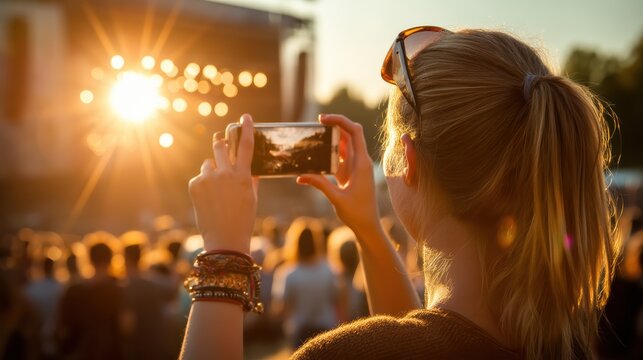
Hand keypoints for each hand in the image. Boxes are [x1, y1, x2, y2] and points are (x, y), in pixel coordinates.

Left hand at [188, 114, 256, 252]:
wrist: (224, 239)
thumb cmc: (242, 220)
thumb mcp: (252, 197)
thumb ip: (250, 178)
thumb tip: (249, 166)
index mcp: (243, 176)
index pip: (246, 146)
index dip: (247, 129)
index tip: (246, 117)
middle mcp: (225, 174)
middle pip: (220, 147)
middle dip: (221, 143)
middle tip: (221, 143)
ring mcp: (208, 179)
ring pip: (208, 164)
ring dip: (212, 170)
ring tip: (216, 191)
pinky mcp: (195, 185)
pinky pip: (200, 177)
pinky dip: (203, 184)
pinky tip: (208, 200)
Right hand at [297, 114, 379, 232]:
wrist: (368, 225)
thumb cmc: (357, 213)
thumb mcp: (336, 198)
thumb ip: (319, 184)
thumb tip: (300, 176)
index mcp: (361, 163)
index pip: (354, 132)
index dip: (340, 121)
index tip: (323, 119)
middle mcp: (360, 161)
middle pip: (349, 134)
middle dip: (334, 125)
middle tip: (317, 123)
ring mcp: (356, 166)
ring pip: (344, 144)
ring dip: (331, 138)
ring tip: (314, 135)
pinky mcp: (350, 173)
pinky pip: (340, 157)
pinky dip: (329, 152)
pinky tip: (317, 153)